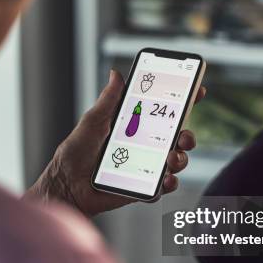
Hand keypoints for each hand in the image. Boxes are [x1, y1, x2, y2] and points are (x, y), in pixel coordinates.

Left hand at [24, 69, 206, 216]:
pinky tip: (166, 179)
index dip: (183, 101)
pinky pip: (164, 186)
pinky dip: (170, 183)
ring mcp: (146, 167)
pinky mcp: (143, 188)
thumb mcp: (93, 122)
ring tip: (171, 158)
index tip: (196, 90)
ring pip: (176, 161)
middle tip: (183, 135)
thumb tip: (116, 74)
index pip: (164, 112)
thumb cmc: (75, 152)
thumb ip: (108, 100)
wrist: (66, 185)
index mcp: (135, 126)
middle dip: (188, 135)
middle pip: (177, 138)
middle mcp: (145, 146)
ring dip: (181, 158)